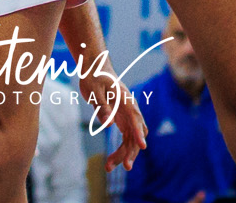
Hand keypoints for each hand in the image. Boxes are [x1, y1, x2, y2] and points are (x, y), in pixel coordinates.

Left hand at [78, 57, 147, 171]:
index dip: (138, 131)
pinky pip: (126, 140)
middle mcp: (130, 109)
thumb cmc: (94, 77)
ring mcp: (128, 116)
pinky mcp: (123, 121)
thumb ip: (102, 107)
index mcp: (125, 98)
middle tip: (126, 167)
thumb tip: (108, 124)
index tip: (142, 146)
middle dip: (132, 151)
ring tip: (109, 167)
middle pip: (136, 132)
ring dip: (124, 154)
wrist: (95, 68)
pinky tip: (111, 162)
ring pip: (131, 140)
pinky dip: (120, 151)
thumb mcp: (93, 91)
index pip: (135, 116)